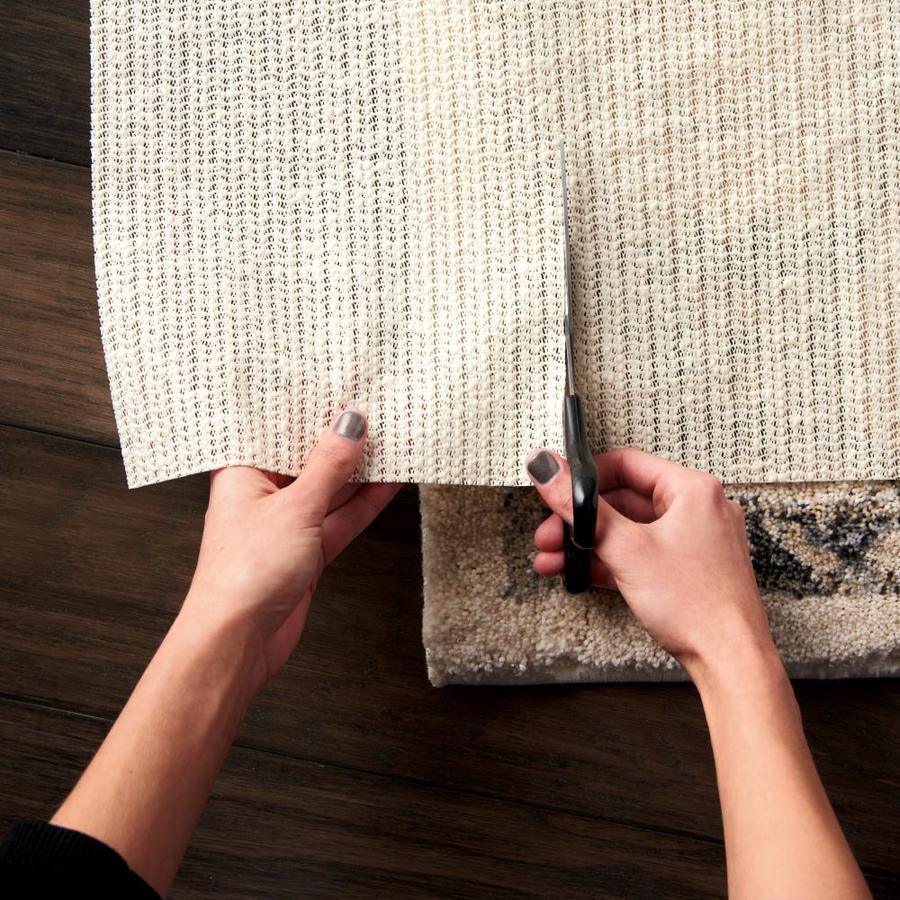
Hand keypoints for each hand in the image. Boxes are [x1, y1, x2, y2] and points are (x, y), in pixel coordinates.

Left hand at [181, 408, 399, 690]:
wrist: (238, 641)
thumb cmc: (243, 575)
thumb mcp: (295, 508)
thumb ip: (328, 466)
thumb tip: (350, 426)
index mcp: (242, 472)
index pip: (279, 428)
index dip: (311, 407)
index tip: (342, 386)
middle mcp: (262, 493)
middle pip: (309, 456)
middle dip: (343, 438)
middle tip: (378, 409)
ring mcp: (287, 522)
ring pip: (331, 488)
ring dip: (361, 470)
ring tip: (395, 440)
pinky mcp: (307, 549)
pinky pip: (340, 517)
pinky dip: (364, 503)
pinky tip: (390, 482)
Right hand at [525, 447, 773, 672]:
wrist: (729, 661)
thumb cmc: (698, 605)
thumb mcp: (625, 548)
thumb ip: (580, 507)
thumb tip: (548, 469)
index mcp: (693, 490)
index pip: (627, 463)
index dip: (586, 477)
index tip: (559, 488)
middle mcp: (698, 510)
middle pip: (623, 500)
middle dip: (580, 520)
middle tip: (551, 533)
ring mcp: (694, 541)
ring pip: (629, 530)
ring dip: (588, 544)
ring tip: (556, 559)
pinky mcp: (687, 569)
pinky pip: (640, 553)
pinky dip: (610, 561)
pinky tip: (582, 572)